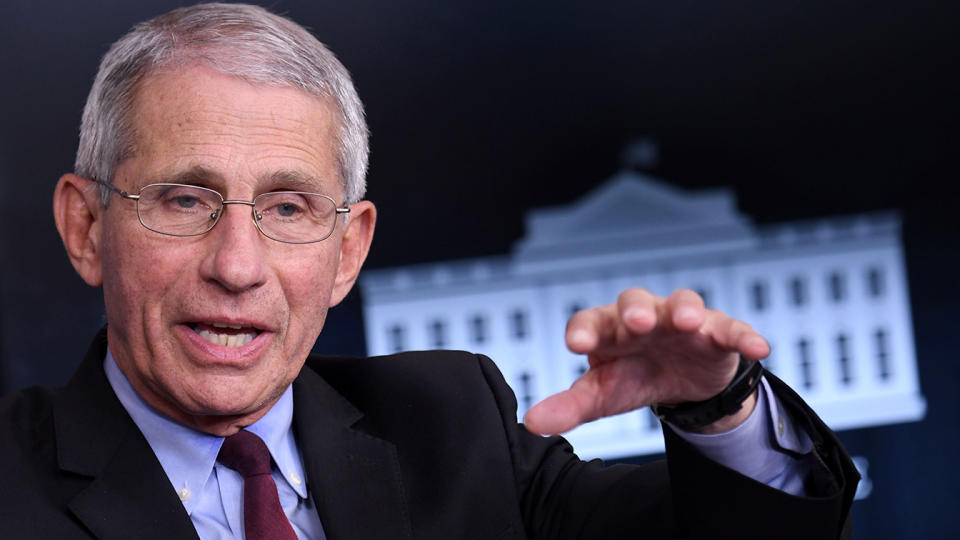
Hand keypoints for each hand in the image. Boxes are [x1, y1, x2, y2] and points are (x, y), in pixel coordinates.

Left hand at [523, 288, 769, 435]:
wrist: (681, 380)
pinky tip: (759, 347)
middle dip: (635, 310)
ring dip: (684, 309)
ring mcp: (682, 321)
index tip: (575, 345)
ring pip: (683, 304)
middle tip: (634, 321)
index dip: (584, 329)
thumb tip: (531, 423)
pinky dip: (744, 335)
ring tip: (687, 321)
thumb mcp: (602, 394)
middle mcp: (643, 316)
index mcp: (608, 328)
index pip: (591, 321)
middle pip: (635, 302)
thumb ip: (569, 406)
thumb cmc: (633, 376)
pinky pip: (731, 328)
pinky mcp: (717, 333)